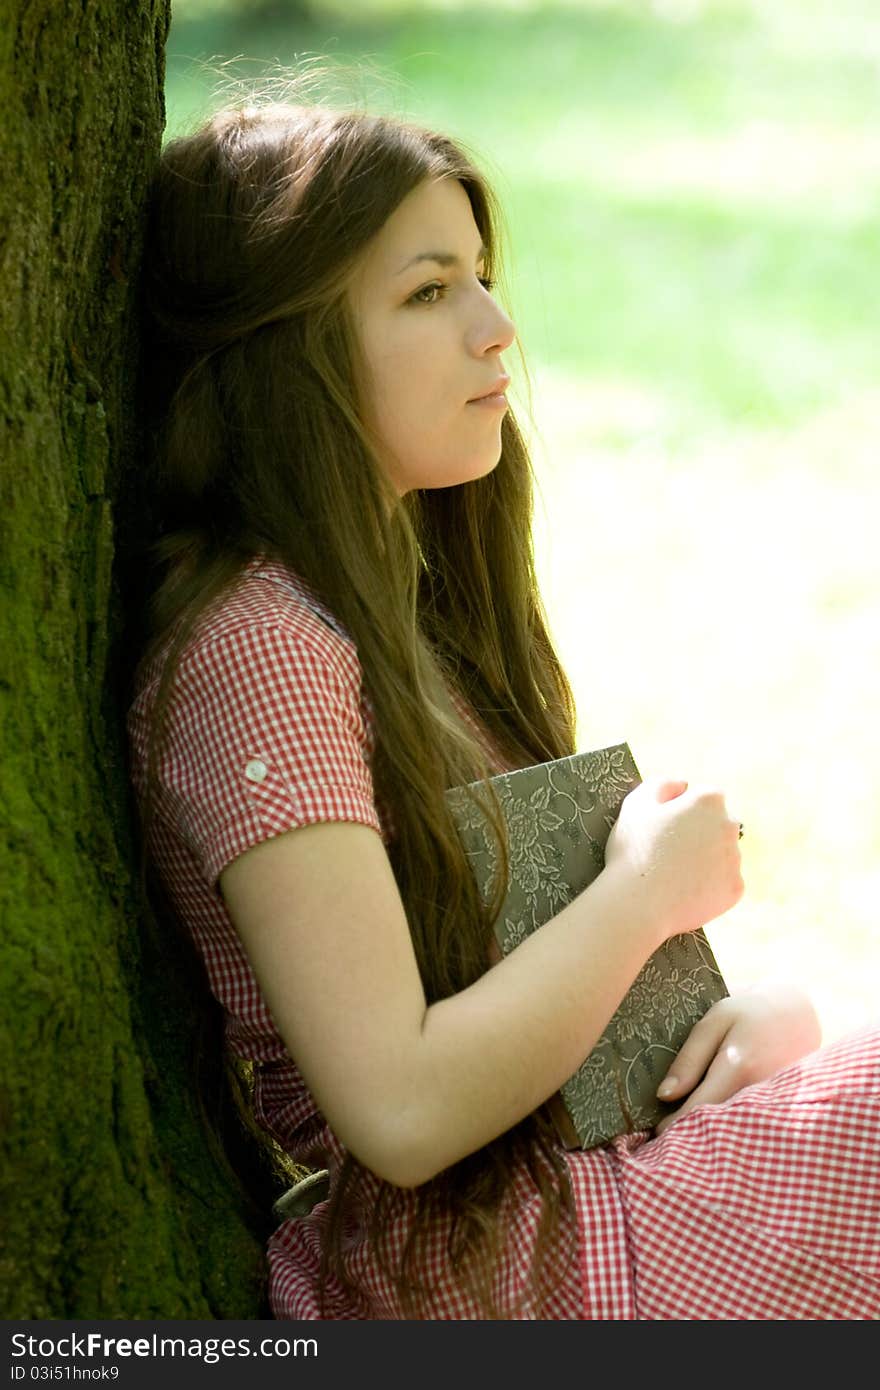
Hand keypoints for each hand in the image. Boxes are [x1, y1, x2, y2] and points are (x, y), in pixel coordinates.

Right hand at [604, 777, 743, 946]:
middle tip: (668, 851)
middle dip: (699, 833)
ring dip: (704, 860)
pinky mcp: (735, 889)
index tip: (664, 826)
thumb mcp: (636, 804)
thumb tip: (683, 784)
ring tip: (673, 874)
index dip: (682, 810)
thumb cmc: (634, 850)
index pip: (704, 797)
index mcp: (708, 801)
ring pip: (722, 854)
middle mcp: (730, 826)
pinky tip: (684, 891)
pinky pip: (723, 883)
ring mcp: (735, 860)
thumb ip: (661, 784)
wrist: (637, 905)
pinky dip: (708, 887)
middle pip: (718, 824)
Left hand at [653, 980, 822, 1134]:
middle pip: (716, 1126)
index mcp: (738, 1067)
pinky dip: (732, 1124)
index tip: (655, 1130)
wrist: (799, 1014)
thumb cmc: (749, 1012)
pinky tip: (718, 1118)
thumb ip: (689, 1059)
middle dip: (692, 1132)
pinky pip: (749, 1124)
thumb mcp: (714, 1022)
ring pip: (733, 1128)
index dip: (675, 1124)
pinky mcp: (782, 1109)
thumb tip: (664, 1096)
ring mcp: (774, 1103)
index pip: (699, 1108)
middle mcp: (758, 1091)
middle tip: (668, 1134)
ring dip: (712, 1130)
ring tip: (691, 1128)